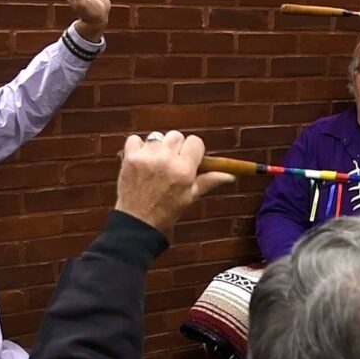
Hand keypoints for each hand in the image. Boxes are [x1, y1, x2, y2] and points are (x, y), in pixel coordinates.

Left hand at [115, 130, 234, 234]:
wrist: (137, 222)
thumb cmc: (166, 212)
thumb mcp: (191, 197)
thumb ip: (209, 181)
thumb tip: (230, 176)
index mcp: (184, 170)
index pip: (195, 141)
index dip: (193, 150)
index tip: (189, 160)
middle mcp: (166, 160)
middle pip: (176, 136)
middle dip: (176, 147)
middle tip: (172, 163)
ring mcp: (146, 157)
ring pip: (157, 137)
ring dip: (158, 148)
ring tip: (155, 164)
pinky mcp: (129, 158)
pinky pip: (135, 139)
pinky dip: (138, 147)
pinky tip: (141, 161)